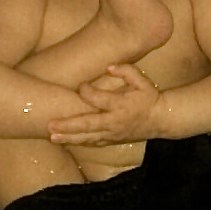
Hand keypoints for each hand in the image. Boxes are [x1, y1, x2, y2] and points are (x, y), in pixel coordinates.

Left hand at [48, 64, 163, 145]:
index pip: (98, 99)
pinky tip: (66, 141)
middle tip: (50, 125)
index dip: (86, 91)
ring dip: (69, 138)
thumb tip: (109, 67)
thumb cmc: (150, 97)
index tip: (81, 86)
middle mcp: (114, 121)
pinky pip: (94, 143)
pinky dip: (80, 142)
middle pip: (87, 125)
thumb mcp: (142, 80)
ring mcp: (113, 133)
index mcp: (120, 105)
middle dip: (68, 126)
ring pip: (88, 138)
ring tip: (52, 137)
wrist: (161, 119)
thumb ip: (126, 70)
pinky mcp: (113, 140)